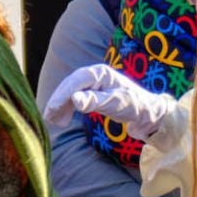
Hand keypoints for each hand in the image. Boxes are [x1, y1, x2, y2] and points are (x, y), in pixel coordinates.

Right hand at [44, 63, 176, 135]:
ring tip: (55, 122)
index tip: (51, 109)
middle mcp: (94, 76)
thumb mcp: (115, 103)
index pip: (75, 82)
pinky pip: (74, 99)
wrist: (147, 113)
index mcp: (100, 73)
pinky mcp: (93, 94)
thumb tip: (74, 99)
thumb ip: (94, 101)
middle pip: (69, 86)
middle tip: (48, 118)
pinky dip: (67, 108)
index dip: (61, 95)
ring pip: (69, 93)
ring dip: (60, 107)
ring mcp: (93, 84)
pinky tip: (62, 120)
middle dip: (58, 102)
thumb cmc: (134, 105)